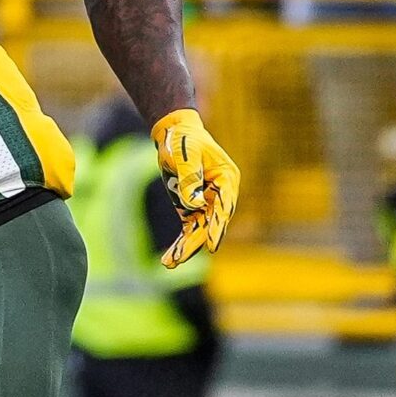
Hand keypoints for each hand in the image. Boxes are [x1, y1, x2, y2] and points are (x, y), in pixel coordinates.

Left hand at [151, 108, 240, 265]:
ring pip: (199, 231)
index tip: (211, 245)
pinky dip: (179, 243)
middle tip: (181, 257)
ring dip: (185, 247)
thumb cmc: (184, 140)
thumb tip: (194, 205)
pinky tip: (168, 259)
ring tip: (169, 263)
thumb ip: (190, 179)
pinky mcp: (191, 209)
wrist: (175, 133)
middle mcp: (220, 196)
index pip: (224, 207)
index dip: (218, 227)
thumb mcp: (185, 155)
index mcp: (227, 180)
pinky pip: (188, 229)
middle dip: (196, 242)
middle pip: (211, 223)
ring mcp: (206, 204)